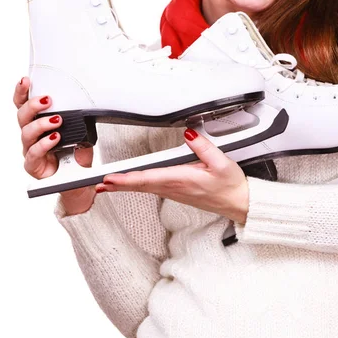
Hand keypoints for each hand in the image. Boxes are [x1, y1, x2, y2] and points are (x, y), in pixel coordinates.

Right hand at [13, 76, 94, 213]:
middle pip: (22, 117)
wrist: (78, 182)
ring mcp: (31, 151)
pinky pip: (34, 153)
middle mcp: (31, 137)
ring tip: (56, 120)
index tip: (26, 80)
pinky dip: (44, 144)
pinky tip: (54, 138)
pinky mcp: (34, 166)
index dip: (22, 93)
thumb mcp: (82, 135)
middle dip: (33, 105)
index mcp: (38, 125)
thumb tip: (85, 110)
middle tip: (47, 99)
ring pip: (27, 133)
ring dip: (41, 124)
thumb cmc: (75, 157)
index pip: (25, 106)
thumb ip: (80, 123)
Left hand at [98, 128, 249, 223]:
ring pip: (144, 188)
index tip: (111, 178)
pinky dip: (137, 187)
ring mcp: (175, 192)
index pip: (149, 178)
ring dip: (125, 186)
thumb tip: (189, 134)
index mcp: (183, 180)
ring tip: (107, 185)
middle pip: (141, 185)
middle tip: (98, 184)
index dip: (128, 178)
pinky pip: (152, 189)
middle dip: (118, 184)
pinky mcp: (178, 193)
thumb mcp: (221, 163)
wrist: (239, 204)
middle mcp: (175, 188)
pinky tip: (130, 186)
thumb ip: (204, 147)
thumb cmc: (231, 187)